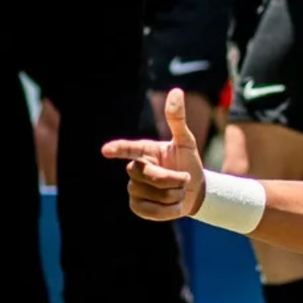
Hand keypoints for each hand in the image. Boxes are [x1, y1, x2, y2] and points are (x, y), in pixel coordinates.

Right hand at [101, 88, 205, 220]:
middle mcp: (135, 169)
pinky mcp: (138, 207)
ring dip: (174, 195)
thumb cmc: (188, 163)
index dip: (118, 149)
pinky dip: (169, 211)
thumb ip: (177, 120)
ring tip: (179, 191)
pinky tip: (174, 206)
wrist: (195, 190)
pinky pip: (151, 211)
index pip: (128, 149)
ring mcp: (133, 189)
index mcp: (144, 151)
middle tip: (185, 179)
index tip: (107, 150)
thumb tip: (177, 91)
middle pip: (149, 175)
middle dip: (173, 179)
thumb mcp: (186, 141)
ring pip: (152, 194)